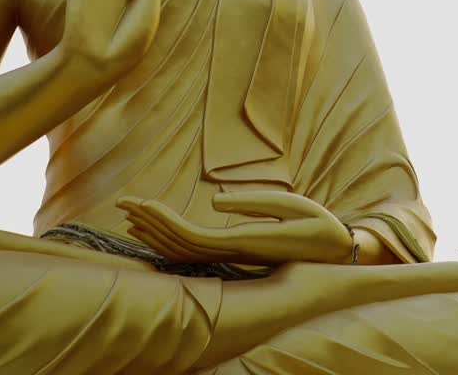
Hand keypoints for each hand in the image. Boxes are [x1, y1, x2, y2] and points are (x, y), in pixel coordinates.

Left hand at [117, 191, 354, 265]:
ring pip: (183, 249)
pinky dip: (171, 238)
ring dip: (156, 231)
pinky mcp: (235, 251)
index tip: (142, 204)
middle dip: (150, 222)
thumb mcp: (293, 206)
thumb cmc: (318, 225)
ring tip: (130, 213)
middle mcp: (233, 253)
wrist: (335, 252)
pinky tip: (156, 230)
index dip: (164, 222)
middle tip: (123, 201)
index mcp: (244, 242)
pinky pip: (194, 248)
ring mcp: (233, 255)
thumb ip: (254, 204)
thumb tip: (214, 201)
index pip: (192, 237)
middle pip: (180, 244)